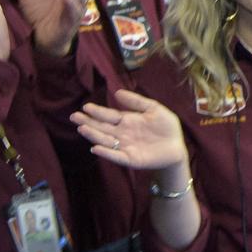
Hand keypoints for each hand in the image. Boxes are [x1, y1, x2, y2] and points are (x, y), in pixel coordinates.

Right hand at [70, 89, 187, 170]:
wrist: (177, 147)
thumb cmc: (166, 128)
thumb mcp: (153, 108)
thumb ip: (136, 101)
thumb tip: (117, 93)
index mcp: (127, 121)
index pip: (109, 116)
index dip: (97, 111)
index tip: (85, 107)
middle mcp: (123, 134)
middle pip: (102, 127)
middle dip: (88, 122)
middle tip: (74, 117)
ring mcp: (125, 147)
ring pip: (106, 140)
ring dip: (94, 135)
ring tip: (82, 129)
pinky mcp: (131, 159)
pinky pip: (117, 156)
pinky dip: (106, 153)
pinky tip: (96, 148)